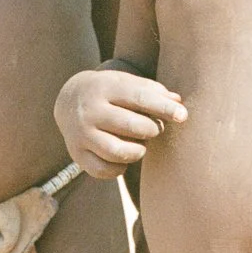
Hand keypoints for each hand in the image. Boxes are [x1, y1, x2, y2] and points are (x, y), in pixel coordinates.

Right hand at [54, 67, 187, 178]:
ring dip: (138, 151)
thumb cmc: (110, 92)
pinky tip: (123, 157)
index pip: (139, 98)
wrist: (68, 99)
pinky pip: (104, 170)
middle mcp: (90, 111)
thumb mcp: (127, 83)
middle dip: (152, 129)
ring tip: (141, 145)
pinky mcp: (77, 154)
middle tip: (155, 128)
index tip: (183, 116)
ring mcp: (81, 134)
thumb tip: (178, 101)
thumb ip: (152, 91)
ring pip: (118, 152)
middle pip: (131, 126)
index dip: (164, 107)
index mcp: (105, 88)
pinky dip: (120, 167)